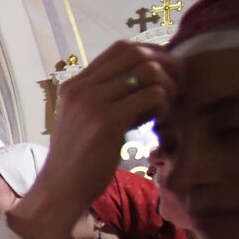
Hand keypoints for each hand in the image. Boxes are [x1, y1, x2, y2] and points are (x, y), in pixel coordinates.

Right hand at [14, 42, 181, 238]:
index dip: (151, 53)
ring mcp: (92, 102)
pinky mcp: (107, 121)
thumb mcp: (87, 121)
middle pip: (135, 52)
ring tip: (166, 109)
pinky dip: (164, 106)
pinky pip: (151, 96)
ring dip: (167, 86)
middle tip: (177, 87)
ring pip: (147, 71)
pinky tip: (160, 124)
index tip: (165, 74)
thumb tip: (149, 83)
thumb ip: (109, 100)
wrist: (61, 190)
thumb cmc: (78, 162)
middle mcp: (82, 87)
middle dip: (165, 65)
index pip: (120, 48)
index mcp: (75, 85)